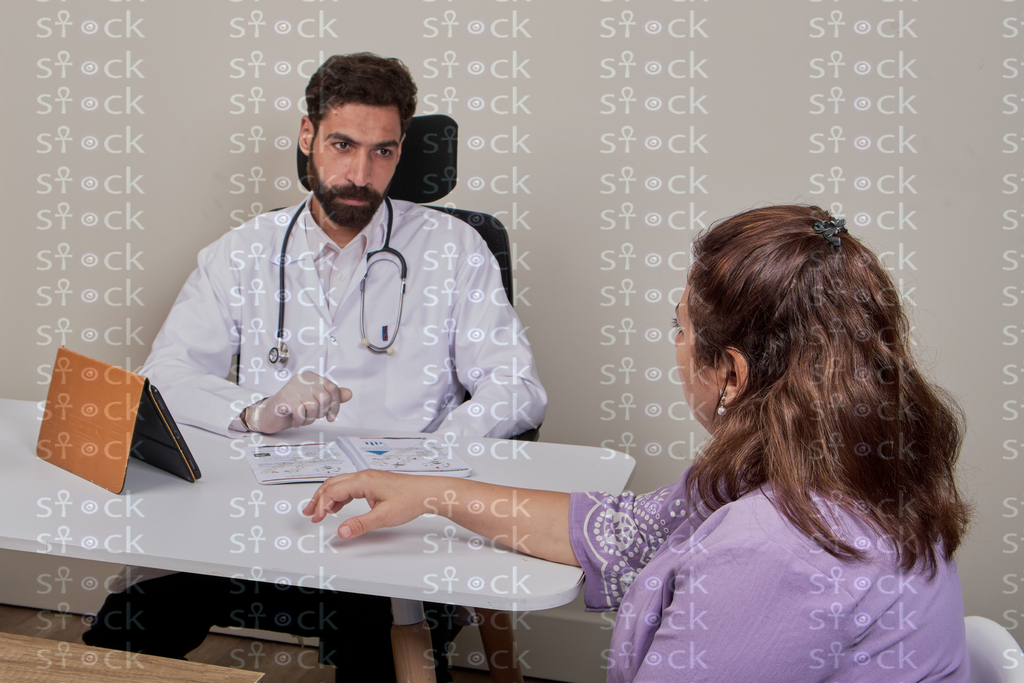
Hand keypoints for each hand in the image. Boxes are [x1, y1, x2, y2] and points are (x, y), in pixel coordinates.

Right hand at [245, 371, 352, 433]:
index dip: (335, 405)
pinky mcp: (284, 398)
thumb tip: (349, 393)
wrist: (271, 414)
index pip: (332, 388)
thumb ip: (332, 397)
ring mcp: (292, 387)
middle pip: (324, 397)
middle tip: (312, 416)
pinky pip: (300, 412)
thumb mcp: (316, 402)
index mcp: (312, 377)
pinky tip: (295, 420)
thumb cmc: (294, 407)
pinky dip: (300, 421)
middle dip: (321, 412)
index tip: (331, 417)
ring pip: (313, 406)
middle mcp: (302, 379)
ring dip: (310, 418)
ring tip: (303, 418)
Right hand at [303, 470, 429, 539]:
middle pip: (333, 484)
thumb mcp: (383, 517)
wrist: (427, 493)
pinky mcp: (374, 483)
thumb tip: (341, 531)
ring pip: (340, 484)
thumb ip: (360, 525)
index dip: (321, 505)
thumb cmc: (410, 500)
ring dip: (328, 497)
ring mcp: (369, 478)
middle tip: (309, 513)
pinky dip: (339, 497)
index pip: (333, 491)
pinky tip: (338, 508)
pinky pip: (350, 487)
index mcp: (363, 481)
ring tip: (318, 512)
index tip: (315, 518)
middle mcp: (364, 476)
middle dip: (319, 499)